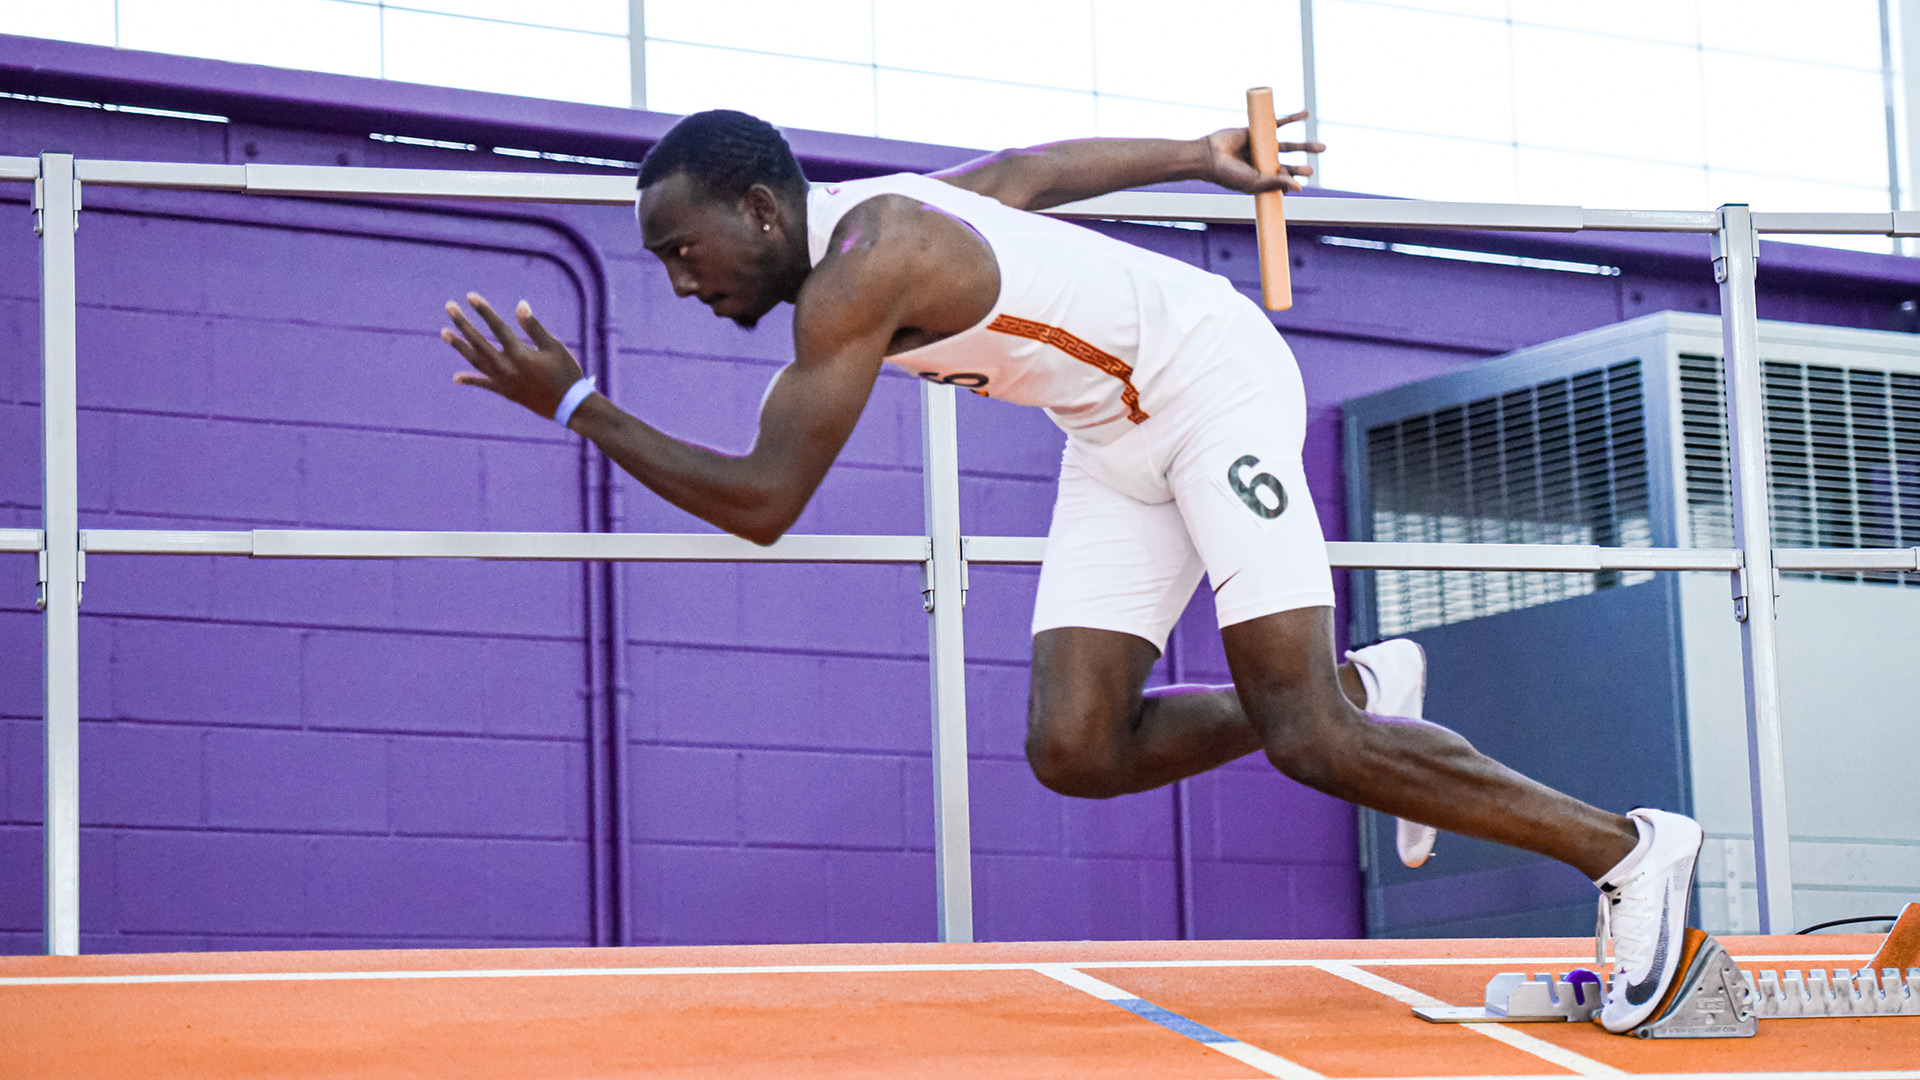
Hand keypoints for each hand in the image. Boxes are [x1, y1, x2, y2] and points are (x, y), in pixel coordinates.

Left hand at [441, 292, 584, 418]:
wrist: (569, 407)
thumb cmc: (566, 373)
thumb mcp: (554, 347)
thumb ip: (534, 327)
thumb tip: (520, 304)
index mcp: (519, 354)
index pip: (496, 327)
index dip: (483, 311)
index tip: (470, 296)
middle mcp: (506, 367)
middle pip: (478, 342)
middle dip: (463, 323)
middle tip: (449, 306)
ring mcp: (503, 381)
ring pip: (475, 360)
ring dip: (459, 346)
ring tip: (443, 332)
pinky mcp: (505, 392)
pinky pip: (484, 384)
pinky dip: (470, 380)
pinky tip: (456, 377)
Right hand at [1203, 110, 1322, 193]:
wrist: (1209, 155)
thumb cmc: (1229, 174)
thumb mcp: (1255, 182)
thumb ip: (1276, 183)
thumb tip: (1299, 187)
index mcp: (1263, 177)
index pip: (1284, 177)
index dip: (1295, 176)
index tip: (1305, 176)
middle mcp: (1264, 162)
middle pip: (1289, 161)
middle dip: (1303, 162)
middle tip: (1317, 161)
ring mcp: (1262, 146)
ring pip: (1288, 145)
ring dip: (1305, 146)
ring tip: (1322, 148)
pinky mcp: (1259, 130)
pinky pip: (1278, 123)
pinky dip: (1292, 118)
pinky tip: (1305, 114)